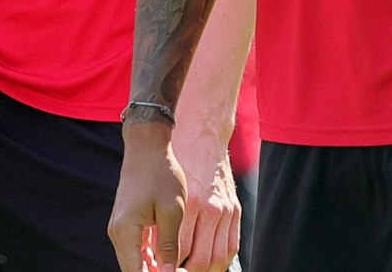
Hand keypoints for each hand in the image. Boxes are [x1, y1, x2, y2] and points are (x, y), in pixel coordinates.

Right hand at [109, 121, 186, 271]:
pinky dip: (151, 260)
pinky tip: (170, 261)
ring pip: (135, 263)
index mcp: (126, 231)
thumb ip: (169, 246)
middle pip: (133, 270)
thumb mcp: (173, 210)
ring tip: (178, 268)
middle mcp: (117, 233)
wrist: (147, 146)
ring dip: (154, 270)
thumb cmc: (162, 174)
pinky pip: (137, 251)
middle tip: (180, 271)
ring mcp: (120, 229)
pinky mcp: (126, 225)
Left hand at [170, 126, 239, 271]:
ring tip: (188, 270)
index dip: (170, 267)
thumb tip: (155, 259)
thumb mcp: (161, 193)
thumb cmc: (175, 162)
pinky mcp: (235, 210)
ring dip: (205, 270)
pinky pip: (231, 247)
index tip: (162, 271)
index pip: (181, 253)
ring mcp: (227, 210)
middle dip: (187, 271)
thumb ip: (160, 227)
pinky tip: (207, 265)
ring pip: (219, 258)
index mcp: (191, 205)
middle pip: (202, 261)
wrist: (201, 134)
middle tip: (175, 271)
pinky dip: (220, 261)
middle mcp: (212, 210)